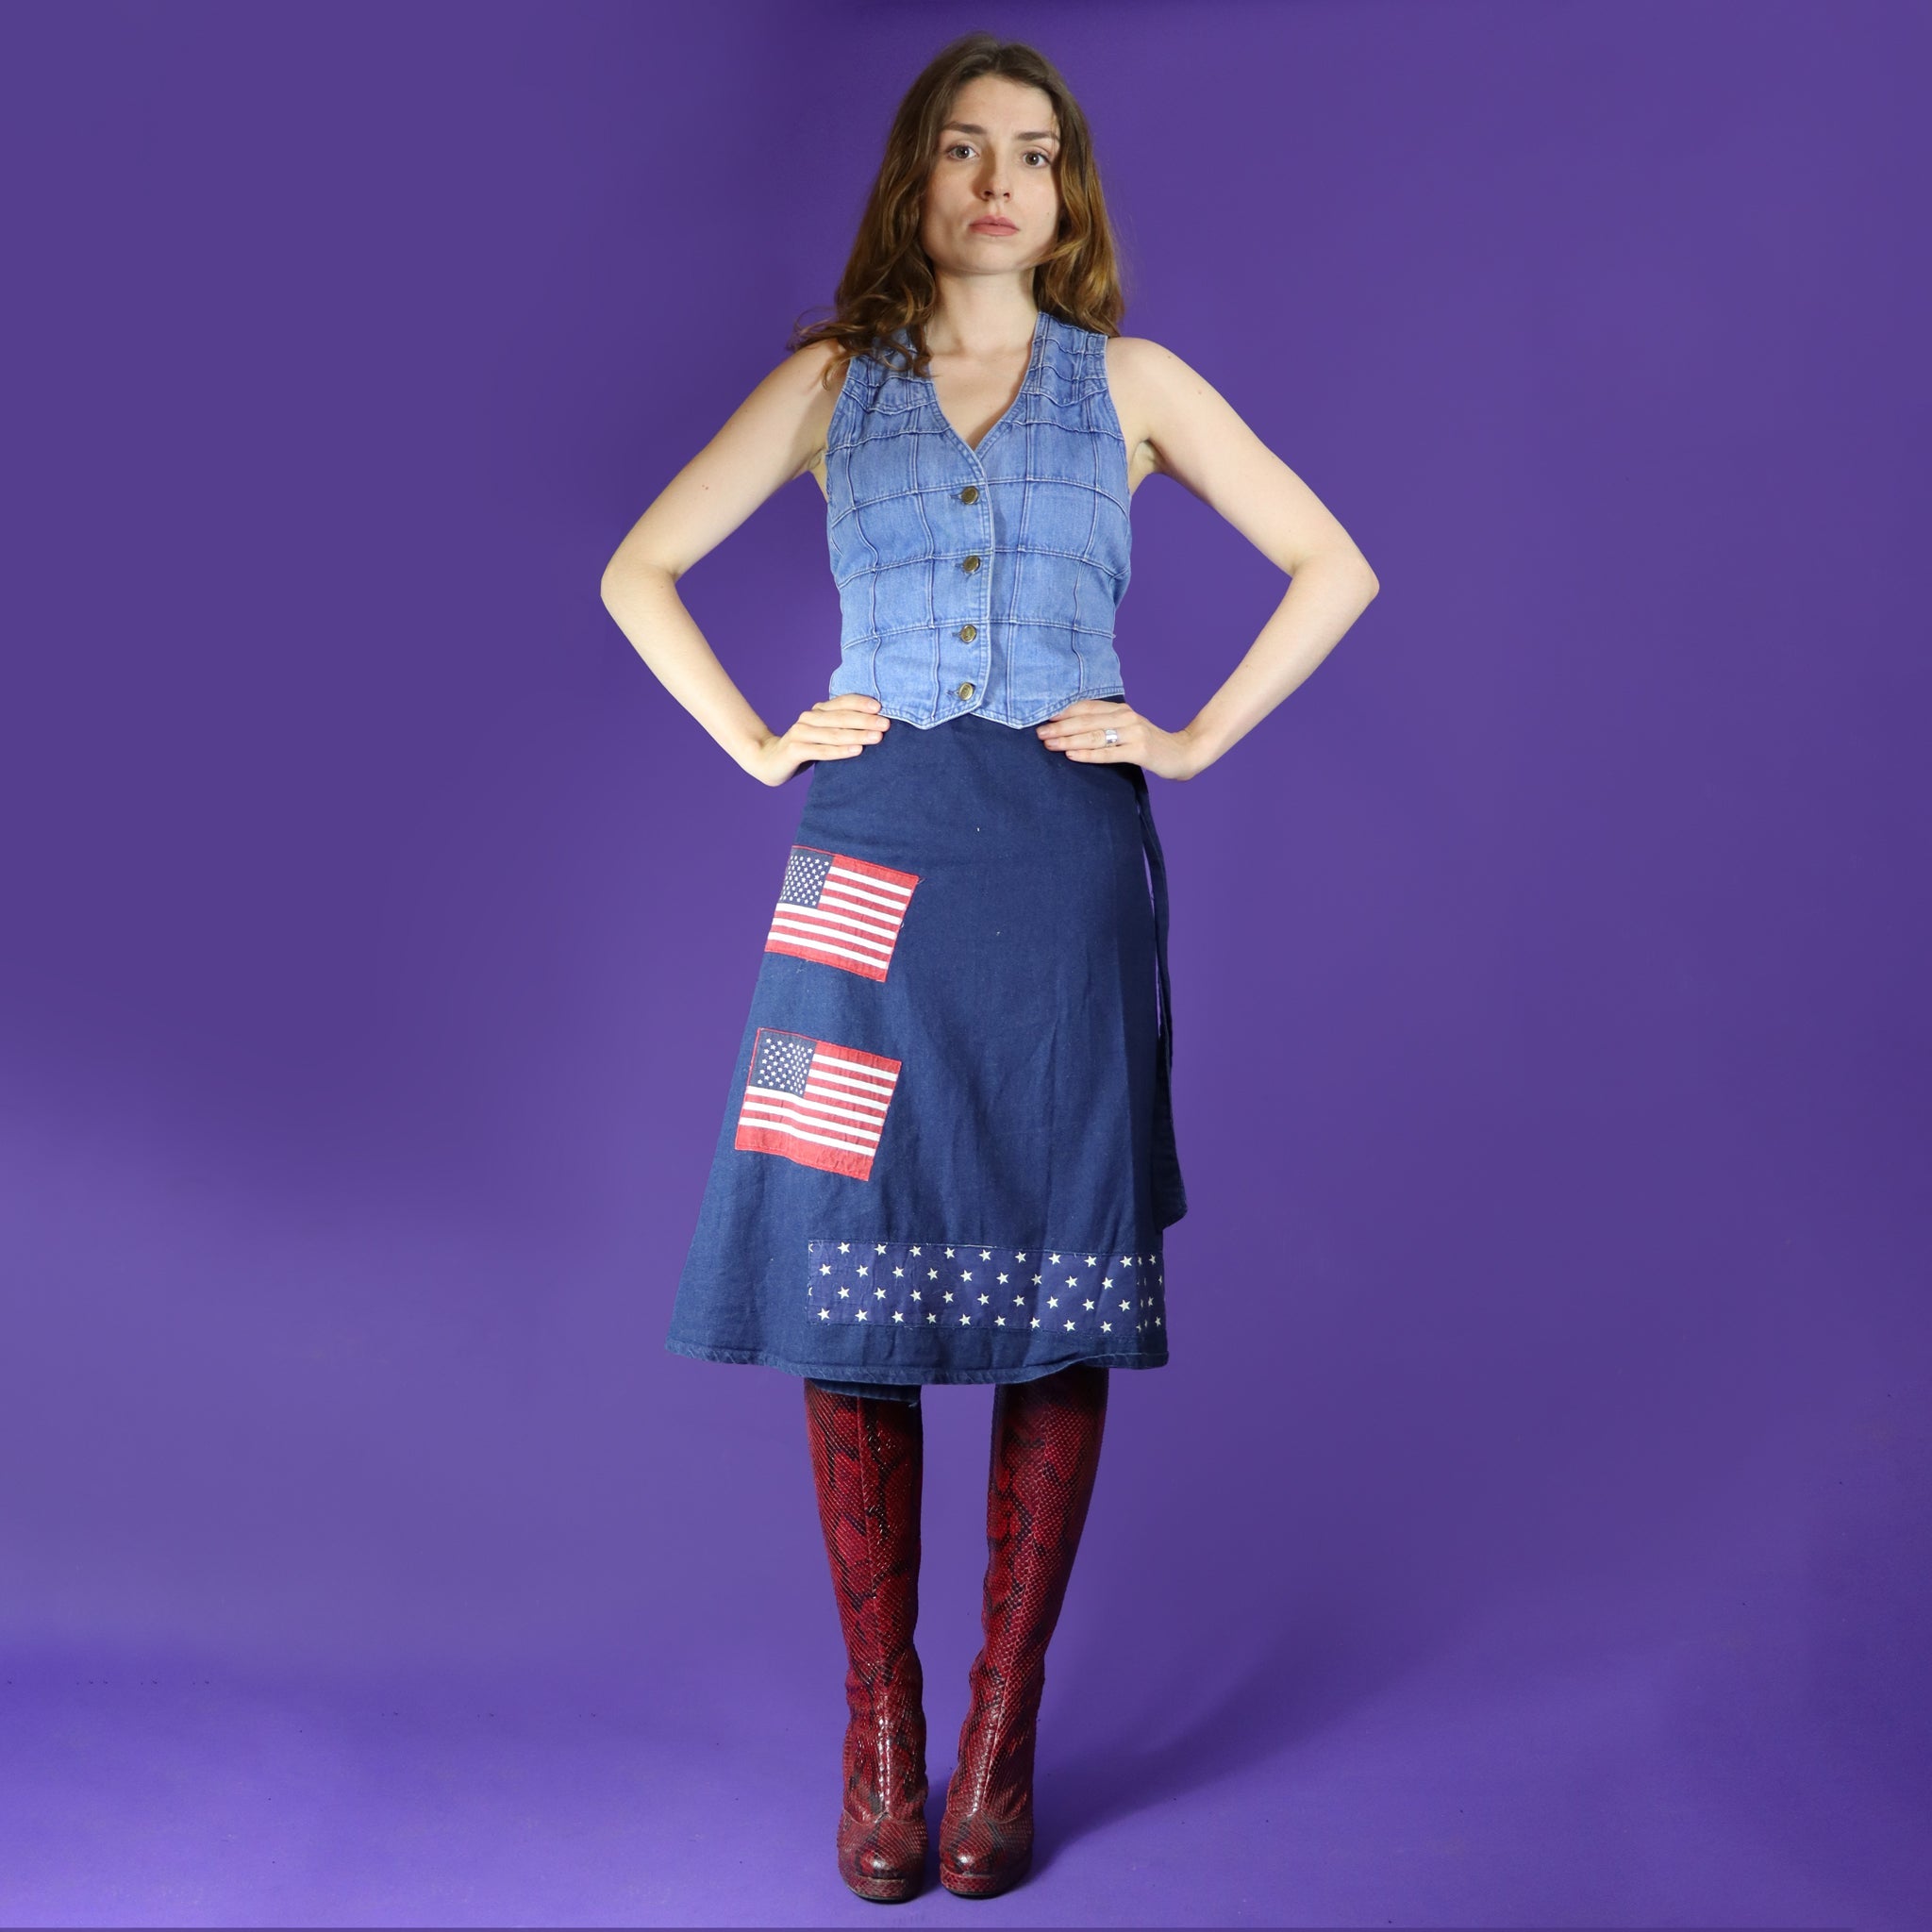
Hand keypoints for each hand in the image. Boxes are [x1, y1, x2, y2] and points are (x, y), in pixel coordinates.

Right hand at [743, 694, 890, 786]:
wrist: (769, 760)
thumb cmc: (805, 748)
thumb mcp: (824, 735)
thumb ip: (842, 728)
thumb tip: (877, 726)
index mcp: (818, 711)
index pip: (842, 702)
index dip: (861, 703)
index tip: (881, 707)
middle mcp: (809, 718)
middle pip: (841, 717)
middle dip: (866, 720)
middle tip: (886, 724)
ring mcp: (801, 733)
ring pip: (834, 733)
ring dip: (857, 735)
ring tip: (877, 737)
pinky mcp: (795, 749)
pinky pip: (822, 750)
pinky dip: (840, 751)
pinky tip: (857, 751)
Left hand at [1034, 699, 1203, 778]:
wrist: (1185, 753)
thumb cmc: (1151, 744)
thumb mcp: (1128, 729)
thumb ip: (1106, 725)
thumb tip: (1072, 727)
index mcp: (1122, 710)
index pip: (1087, 708)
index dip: (1064, 711)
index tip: (1042, 716)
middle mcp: (1127, 718)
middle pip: (1087, 721)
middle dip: (1060, 727)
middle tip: (1039, 733)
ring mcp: (1134, 734)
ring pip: (1094, 736)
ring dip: (1069, 740)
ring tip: (1049, 744)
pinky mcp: (1139, 751)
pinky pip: (1108, 753)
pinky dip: (1088, 754)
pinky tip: (1071, 755)